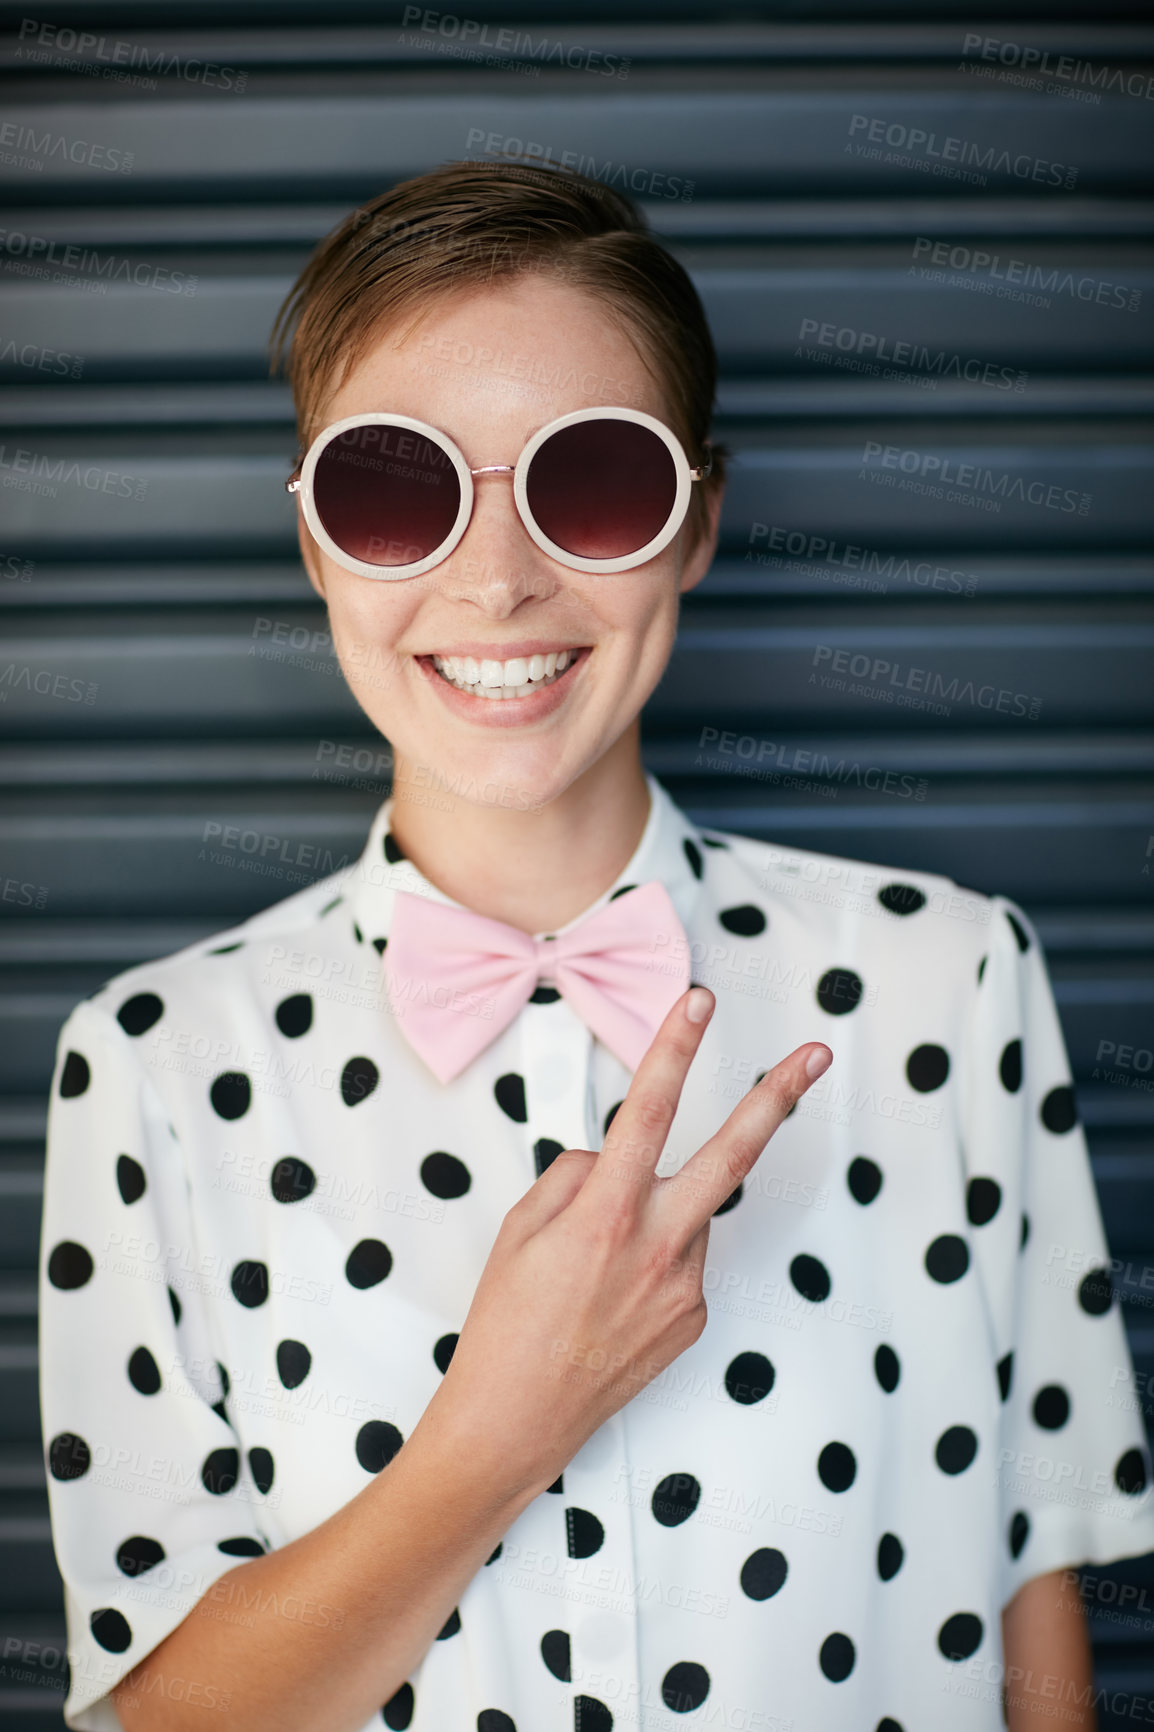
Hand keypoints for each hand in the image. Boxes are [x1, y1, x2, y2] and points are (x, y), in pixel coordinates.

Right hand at [428, 985, 832, 1497]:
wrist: (513, 1423)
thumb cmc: (505, 1325)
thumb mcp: (518, 1230)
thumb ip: (573, 1177)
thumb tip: (613, 1160)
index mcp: (605, 1216)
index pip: (647, 1111)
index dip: (675, 1050)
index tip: (699, 1003)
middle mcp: (657, 1248)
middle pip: (732, 1156)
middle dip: (777, 1098)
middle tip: (815, 1055)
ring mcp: (684, 1288)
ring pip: (689, 1212)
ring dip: (660, 1209)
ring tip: (595, 1266)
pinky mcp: (694, 1320)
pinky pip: (681, 1260)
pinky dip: (653, 1256)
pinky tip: (609, 1296)